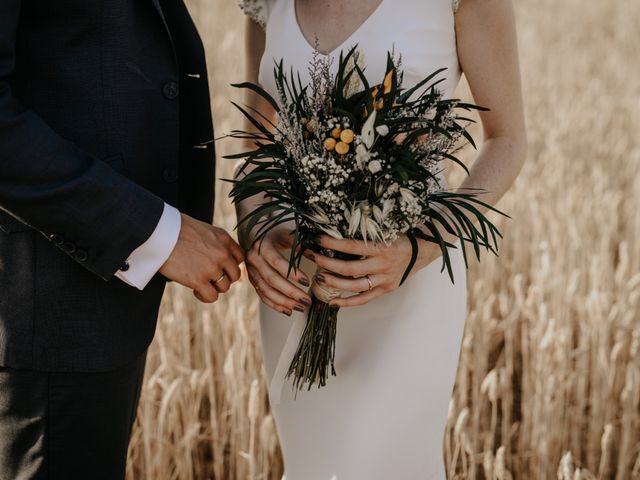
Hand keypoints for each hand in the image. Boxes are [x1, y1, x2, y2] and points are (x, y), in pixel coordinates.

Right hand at [159, 214, 244, 302]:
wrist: (159, 232)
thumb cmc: (177, 229)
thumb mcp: (204, 230)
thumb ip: (216, 243)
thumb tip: (222, 259)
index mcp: (224, 239)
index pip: (240, 258)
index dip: (231, 265)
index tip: (220, 267)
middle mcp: (222, 253)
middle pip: (235, 275)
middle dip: (223, 277)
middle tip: (209, 277)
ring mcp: (212, 268)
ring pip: (224, 287)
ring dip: (213, 287)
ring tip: (199, 282)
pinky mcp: (199, 280)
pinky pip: (212, 297)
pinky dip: (204, 296)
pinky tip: (195, 290)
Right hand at [245, 225, 311, 315]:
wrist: (250, 233)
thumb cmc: (271, 232)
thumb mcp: (284, 232)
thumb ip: (298, 242)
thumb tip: (313, 254)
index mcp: (262, 246)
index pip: (277, 262)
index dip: (292, 273)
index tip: (307, 282)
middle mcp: (254, 260)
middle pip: (272, 280)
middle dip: (290, 292)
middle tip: (307, 300)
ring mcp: (251, 272)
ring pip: (266, 291)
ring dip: (284, 302)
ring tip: (300, 307)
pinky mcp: (252, 280)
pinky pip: (262, 295)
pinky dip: (275, 305)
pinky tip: (288, 311)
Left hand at [309, 234, 443, 307]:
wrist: (423, 250)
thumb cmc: (401, 237)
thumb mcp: (385, 231)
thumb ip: (366, 234)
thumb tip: (338, 229)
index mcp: (382, 247)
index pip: (352, 247)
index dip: (333, 244)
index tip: (318, 240)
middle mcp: (382, 265)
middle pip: (349, 269)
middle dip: (327, 263)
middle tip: (313, 257)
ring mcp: (384, 279)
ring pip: (354, 286)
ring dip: (333, 282)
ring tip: (319, 277)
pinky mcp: (385, 290)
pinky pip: (364, 299)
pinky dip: (347, 302)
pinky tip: (333, 301)